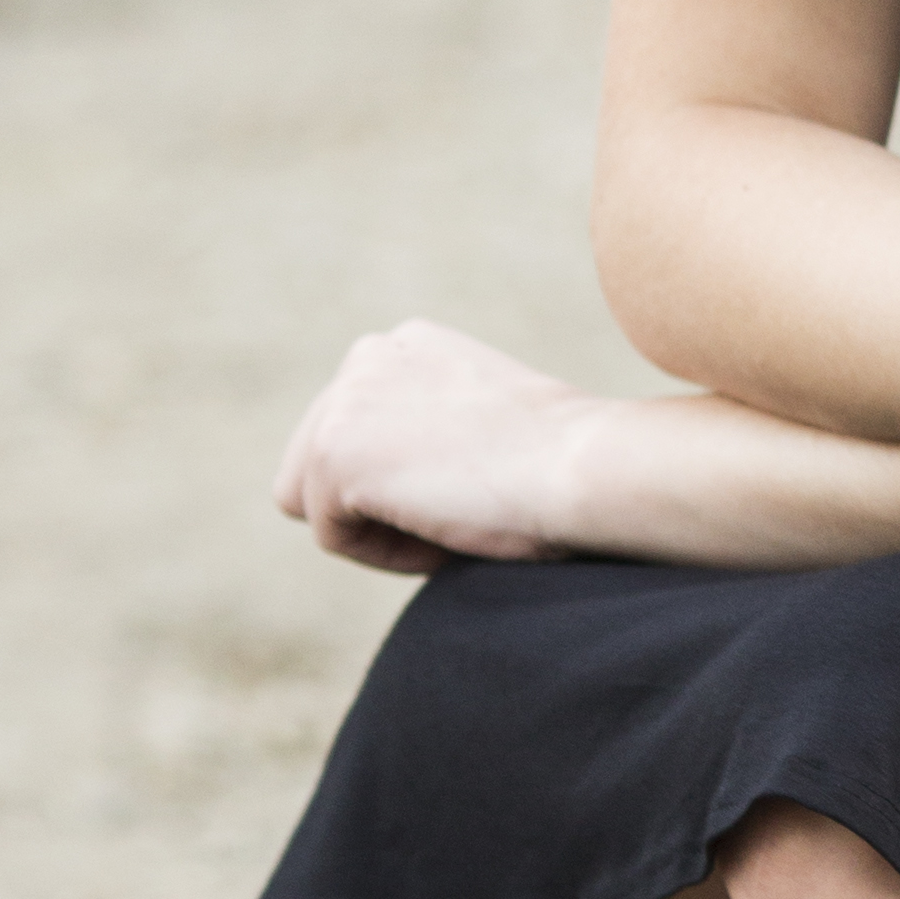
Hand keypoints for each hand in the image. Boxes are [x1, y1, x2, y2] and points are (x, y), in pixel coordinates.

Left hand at [276, 317, 595, 572]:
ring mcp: (343, 402)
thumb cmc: (561, 460)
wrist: (585, 465)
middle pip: (317, 465)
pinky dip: (386, 554)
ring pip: (314, 501)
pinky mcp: (333, 456)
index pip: (355, 433)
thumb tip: (387, 477)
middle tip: (458, 507)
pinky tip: (444, 531)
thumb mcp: (481, 419)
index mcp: (404, 344)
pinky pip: (332, 536)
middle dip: (374, 503)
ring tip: (448, 518)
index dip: (401, 481)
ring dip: (377, 528)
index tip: (469, 483)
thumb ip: (425, 424)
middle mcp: (366, 356)